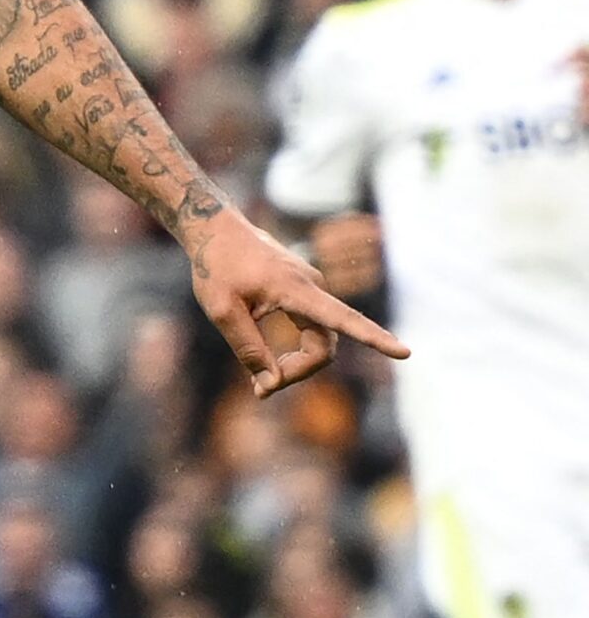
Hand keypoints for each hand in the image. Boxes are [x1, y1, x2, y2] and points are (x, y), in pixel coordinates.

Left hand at [185, 210, 407, 397]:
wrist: (214, 228)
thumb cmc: (214, 266)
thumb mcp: (221, 310)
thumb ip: (248, 347)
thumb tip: (272, 383)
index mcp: (296, 289)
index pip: (344, 319)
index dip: (375, 338)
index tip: (404, 352)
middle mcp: (312, 287)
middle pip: (324, 346)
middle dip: (299, 372)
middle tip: (259, 390)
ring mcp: (309, 289)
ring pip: (317, 340)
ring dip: (295, 364)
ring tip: (258, 384)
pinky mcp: (302, 292)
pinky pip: (309, 330)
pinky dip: (293, 351)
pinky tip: (269, 363)